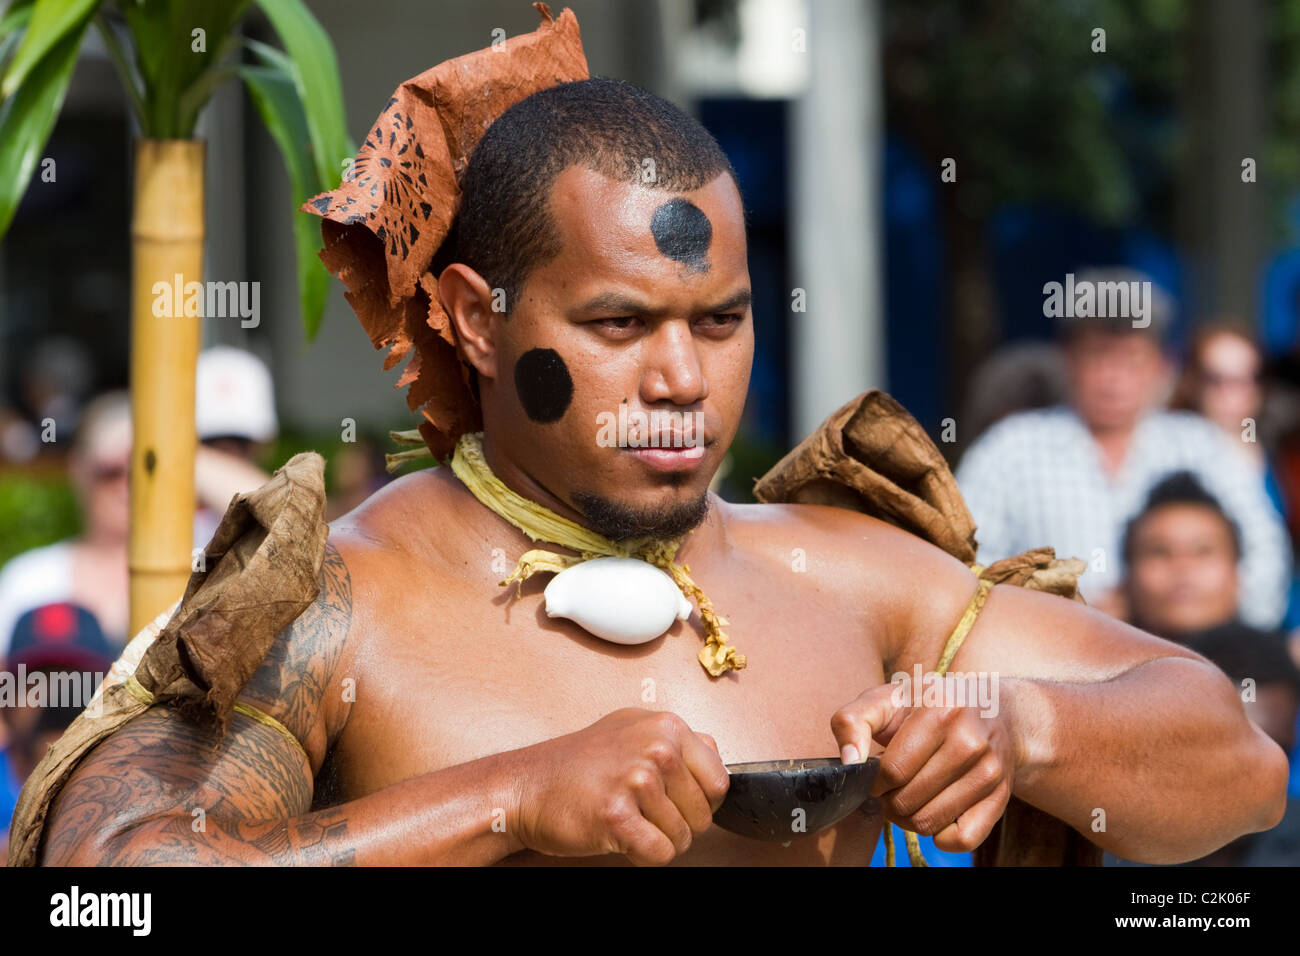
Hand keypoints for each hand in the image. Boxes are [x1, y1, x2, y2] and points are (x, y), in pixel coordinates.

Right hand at [511, 708, 728, 864]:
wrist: (527, 786)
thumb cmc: (578, 763)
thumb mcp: (632, 728)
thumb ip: (678, 740)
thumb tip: (717, 756)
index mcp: (666, 726)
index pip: (720, 781)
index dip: (702, 802)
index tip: (676, 801)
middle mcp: (656, 748)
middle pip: (703, 815)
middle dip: (678, 824)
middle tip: (642, 811)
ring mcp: (636, 780)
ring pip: (682, 838)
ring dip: (657, 839)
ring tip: (627, 819)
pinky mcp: (617, 815)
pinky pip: (659, 854)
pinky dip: (642, 855)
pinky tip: (619, 835)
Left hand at [830, 678, 1015, 852]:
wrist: (993, 709)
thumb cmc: (928, 704)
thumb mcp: (887, 698)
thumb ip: (853, 721)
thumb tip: (849, 762)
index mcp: (939, 709)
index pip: (891, 771)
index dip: (873, 781)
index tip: (875, 774)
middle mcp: (970, 740)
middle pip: (907, 800)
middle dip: (888, 799)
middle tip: (891, 785)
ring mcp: (990, 770)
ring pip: (929, 823)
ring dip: (908, 817)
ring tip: (910, 794)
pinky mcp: (1002, 796)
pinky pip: (962, 840)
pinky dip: (941, 836)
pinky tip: (936, 809)